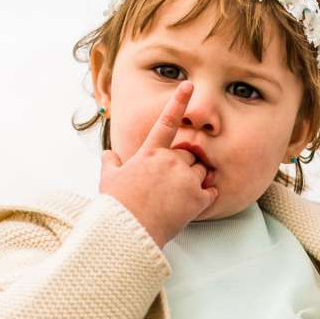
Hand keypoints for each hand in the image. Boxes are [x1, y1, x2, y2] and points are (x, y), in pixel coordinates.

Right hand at [100, 82, 216, 248]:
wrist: (129, 233)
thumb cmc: (117, 207)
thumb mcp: (108, 180)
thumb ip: (111, 163)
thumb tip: (108, 153)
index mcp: (149, 154)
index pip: (166, 122)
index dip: (178, 102)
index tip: (189, 85)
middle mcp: (170, 161)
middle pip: (188, 154)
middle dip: (182, 167)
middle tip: (167, 187)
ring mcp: (185, 179)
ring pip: (200, 170)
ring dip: (193, 180)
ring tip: (175, 198)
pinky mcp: (197, 199)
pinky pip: (211, 191)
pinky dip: (205, 196)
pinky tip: (192, 205)